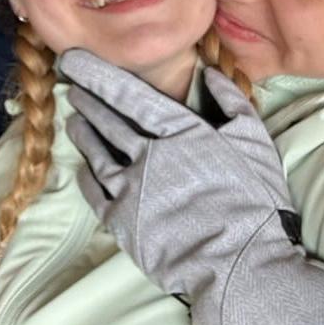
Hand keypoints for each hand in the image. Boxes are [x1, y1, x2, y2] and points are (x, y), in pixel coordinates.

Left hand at [59, 48, 323, 324]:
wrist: (241, 265)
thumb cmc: (254, 201)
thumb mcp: (254, 142)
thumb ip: (230, 102)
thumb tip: (208, 72)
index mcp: (179, 132)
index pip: (128, 94)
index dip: (97, 74)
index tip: (73, 59)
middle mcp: (147, 154)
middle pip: (107, 120)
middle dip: (86, 98)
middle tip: (68, 82)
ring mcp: (130, 189)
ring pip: (96, 152)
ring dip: (83, 131)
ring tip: (73, 118)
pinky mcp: (121, 221)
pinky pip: (95, 191)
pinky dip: (86, 174)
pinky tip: (82, 165)